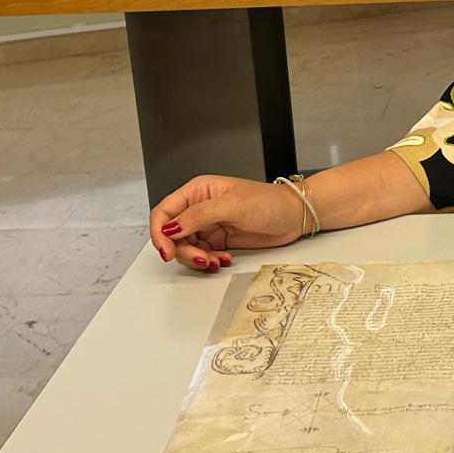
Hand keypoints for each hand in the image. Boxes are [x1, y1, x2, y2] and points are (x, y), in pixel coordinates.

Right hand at [148, 174, 303, 271]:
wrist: (294, 216)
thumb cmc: (269, 202)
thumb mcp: (232, 205)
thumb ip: (198, 216)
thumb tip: (170, 228)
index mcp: (197, 191)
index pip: (164, 212)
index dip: (160, 233)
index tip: (167, 250)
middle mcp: (198, 208)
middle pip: (171, 235)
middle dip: (182, 251)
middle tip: (201, 259)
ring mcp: (207, 225)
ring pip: (185, 248)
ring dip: (196, 258)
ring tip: (216, 260)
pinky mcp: (217, 240)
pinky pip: (201, 255)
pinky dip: (208, 261)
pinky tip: (223, 259)